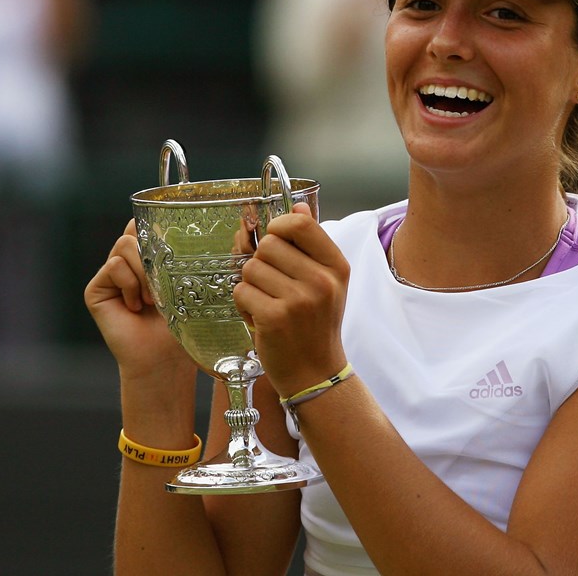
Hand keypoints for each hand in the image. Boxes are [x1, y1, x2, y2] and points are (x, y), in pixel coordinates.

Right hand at [83, 219, 193, 381]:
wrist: (164, 357)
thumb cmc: (181, 323)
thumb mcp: (187, 282)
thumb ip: (181, 254)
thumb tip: (193, 228)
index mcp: (149, 256)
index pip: (148, 223)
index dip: (159, 227)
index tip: (175, 246)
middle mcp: (127, 261)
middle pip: (135, 229)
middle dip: (155, 253)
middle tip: (165, 283)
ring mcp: (110, 274)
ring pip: (125, 245)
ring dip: (145, 271)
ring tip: (153, 299)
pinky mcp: (96, 288)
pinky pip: (113, 266)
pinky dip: (130, 284)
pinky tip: (136, 306)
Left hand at [233, 203, 350, 398]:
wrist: (315, 372)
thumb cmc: (316, 324)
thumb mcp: (326, 281)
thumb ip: (311, 244)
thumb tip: (298, 205)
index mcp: (336, 266)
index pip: (301, 223)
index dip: (279, 225)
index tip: (275, 238)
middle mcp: (321, 281)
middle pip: (268, 244)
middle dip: (262, 262)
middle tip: (273, 284)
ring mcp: (298, 300)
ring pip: (250, 268)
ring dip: (251, 285)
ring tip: (268, 303)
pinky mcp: (274, 318)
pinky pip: (241, 291)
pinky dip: (244, 305)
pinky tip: (260, 318)